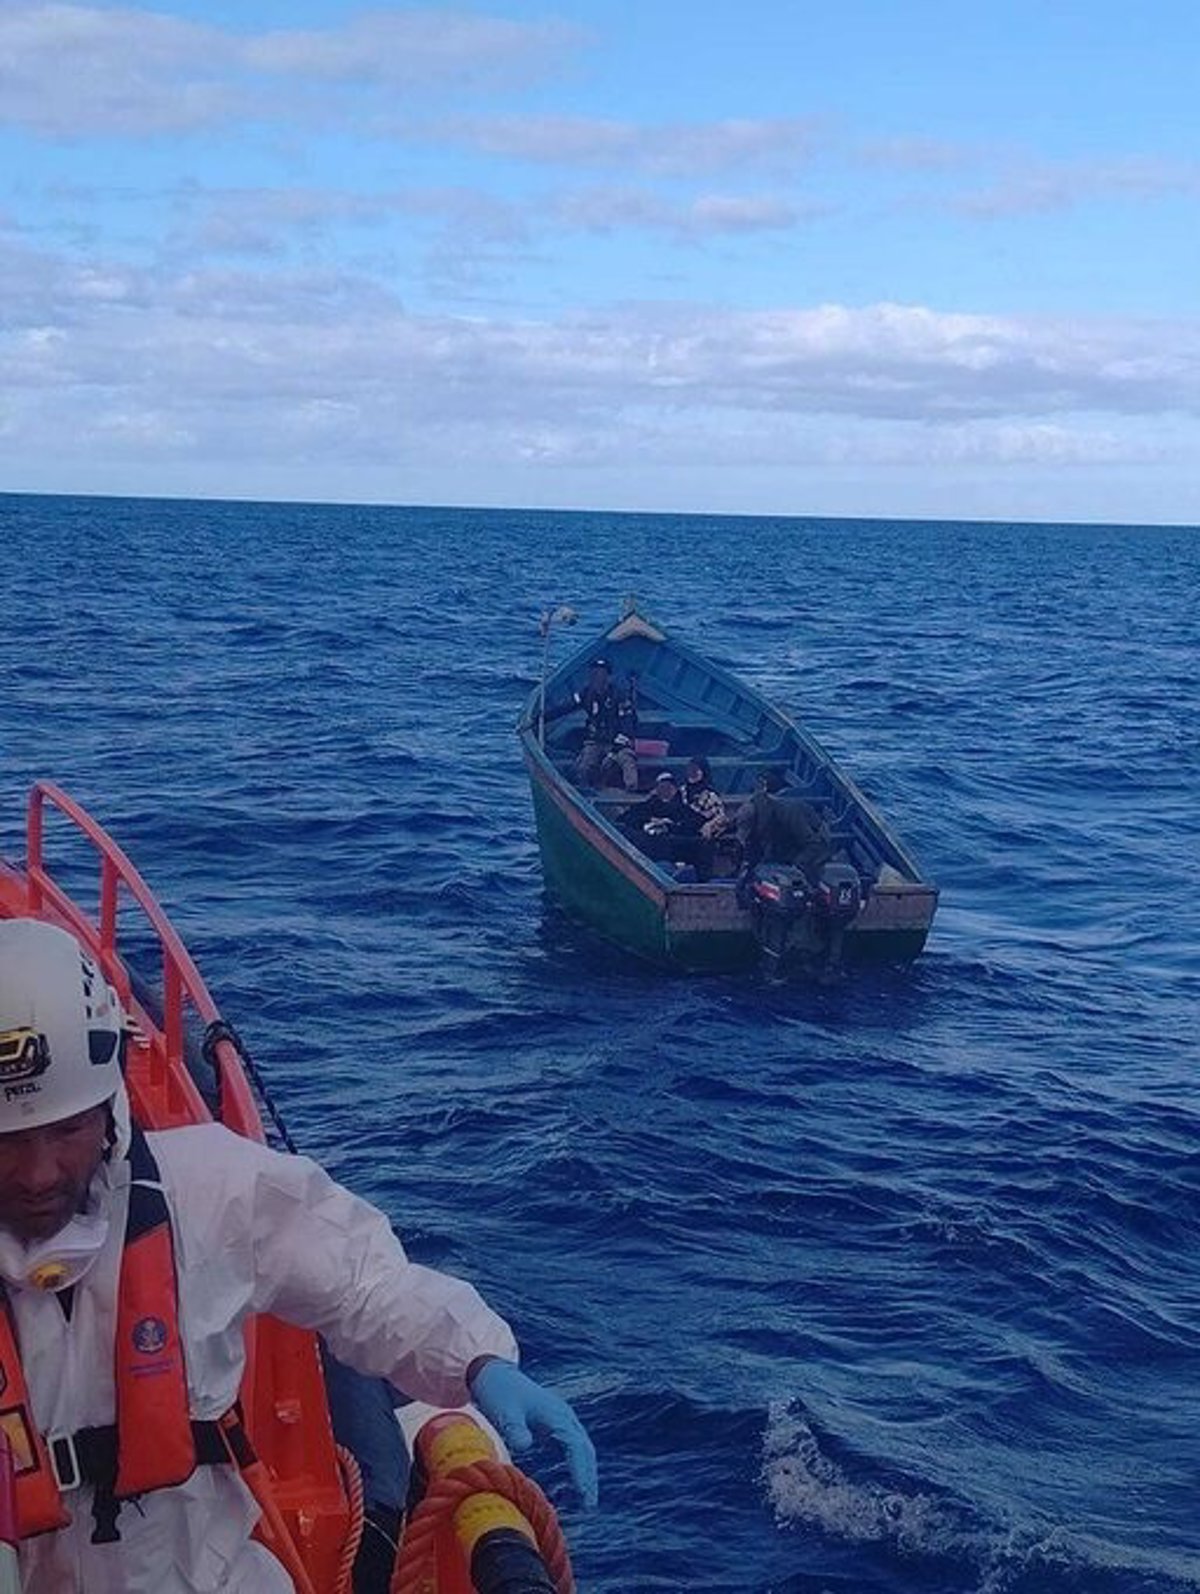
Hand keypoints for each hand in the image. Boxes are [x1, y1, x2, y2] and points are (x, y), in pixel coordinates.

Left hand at [469, 1359, 597, 1507]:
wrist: (494, 1373)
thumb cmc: (499, 1392)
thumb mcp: (504, 1411)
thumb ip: (514, 1428)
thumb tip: (525, 1446)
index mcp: (555, 1413)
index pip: (575, 1445)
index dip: (581, 1470)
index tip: (583, 1493)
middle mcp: (563, 1415)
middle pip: (584, 1447)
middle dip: (589, 1475)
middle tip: (589, 1505)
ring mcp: (560, 1418)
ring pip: (581, 1446)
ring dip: (586, 1471)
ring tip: (587, 1499)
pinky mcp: (554, 1423)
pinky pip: (572, 1446)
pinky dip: (578, 1463)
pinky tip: (576, 1481)